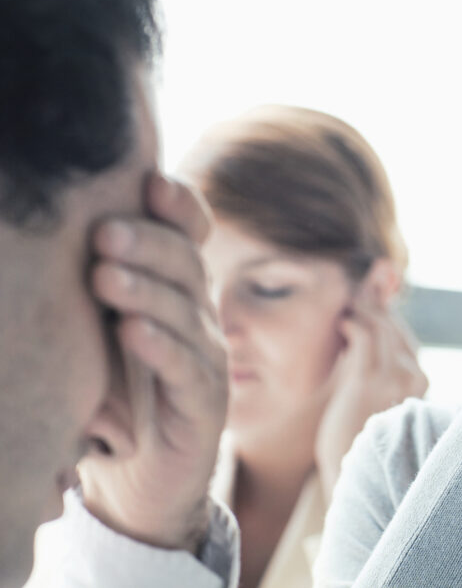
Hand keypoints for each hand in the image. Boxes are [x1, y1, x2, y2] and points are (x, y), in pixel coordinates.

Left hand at [79, 172, 227, 552]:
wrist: (137, 479)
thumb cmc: (113, 394)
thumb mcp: (101, 330)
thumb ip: (101, 282)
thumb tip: (55, 226)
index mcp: (176, 289)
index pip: (191, 236)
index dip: (180, 208)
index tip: (148, 182)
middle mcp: (198, 315)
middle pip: (188, 265)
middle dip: (148, 244)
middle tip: (104, 233)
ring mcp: (207, 358)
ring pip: (186, 312)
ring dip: (146, 291)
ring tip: (106, 276)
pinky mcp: (205, 403)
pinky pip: (187, 368)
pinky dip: (160, 348)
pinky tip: (131, 333)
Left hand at [315, 297, 427, 496]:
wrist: (353, 477)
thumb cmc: (360, 442)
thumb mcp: (378, 403)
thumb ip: (378, 373)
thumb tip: (365, 342)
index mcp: (420, 383)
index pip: (405, 338)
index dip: (387, 317)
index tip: (371, 302)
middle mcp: (413, 378)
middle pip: (395, 328)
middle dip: (376, 306)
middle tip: (359, 292)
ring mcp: (393, 379)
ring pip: (382, 328)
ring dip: (364, 310)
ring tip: (349, 306)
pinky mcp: (369, 382)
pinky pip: (365, 338)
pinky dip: (354, 323)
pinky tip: (344, 322)